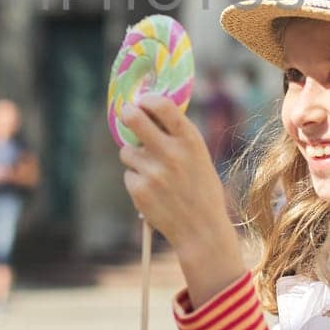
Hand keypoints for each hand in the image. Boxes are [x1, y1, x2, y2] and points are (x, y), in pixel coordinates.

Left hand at [118, 95, 233, 250]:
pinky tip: (154, 192)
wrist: (202, 230)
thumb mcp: (199, 157)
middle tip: (128, 113)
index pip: (163, 106)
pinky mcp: (139, 190)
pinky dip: (137, 180)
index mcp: (190, 141)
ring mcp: (153, 172)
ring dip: (135, 157)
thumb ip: (177, 137)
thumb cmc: (201, 189)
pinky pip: (129, 174)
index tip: (143, 101)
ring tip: (154, 172)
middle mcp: (171, 153)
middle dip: (128, 113)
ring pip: (127, 151)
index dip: (149, 100)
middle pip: (134, 119)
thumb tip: (148, 111)